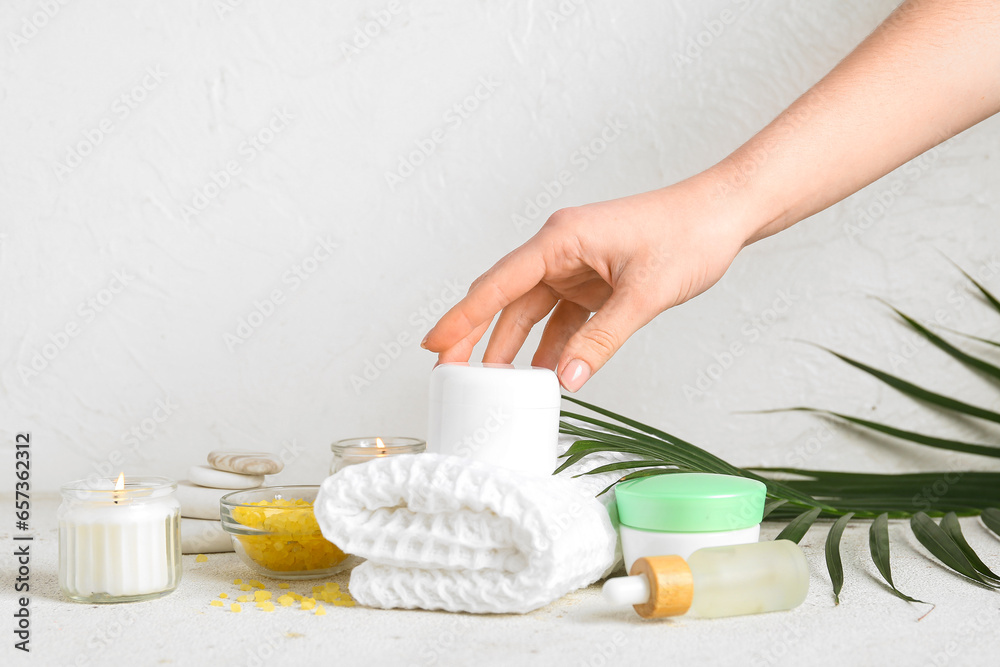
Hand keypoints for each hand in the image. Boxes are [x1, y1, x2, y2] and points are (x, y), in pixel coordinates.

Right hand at [421, 174, 752, 391]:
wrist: (723, 215)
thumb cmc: (688, 235)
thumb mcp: (645, 293)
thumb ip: (603, 338)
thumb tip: (566, 379)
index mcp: (560, 239)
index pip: (498, 283)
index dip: (462, 317)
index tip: (432, 344)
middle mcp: (560, 250)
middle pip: (504, 298)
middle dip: (476, 336)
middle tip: (449, 374)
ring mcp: (576, 266)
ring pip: (531, 312)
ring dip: (514, 347)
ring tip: (492, 386)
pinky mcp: (593, 281)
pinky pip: (562, 318)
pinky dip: (552, 345)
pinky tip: (544, 374)